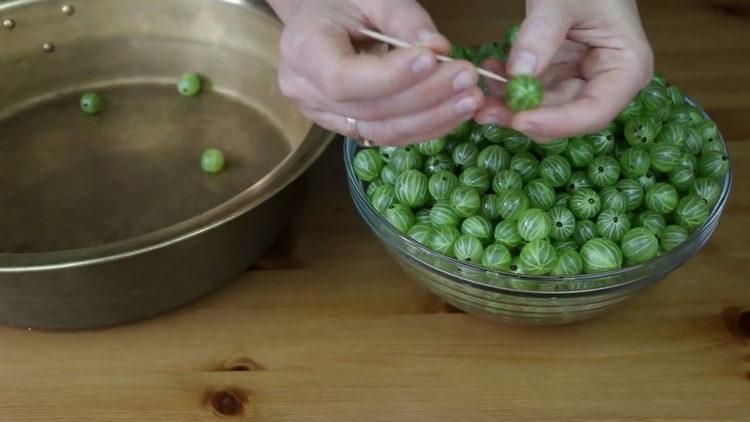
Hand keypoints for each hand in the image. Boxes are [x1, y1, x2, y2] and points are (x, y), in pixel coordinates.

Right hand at [268, 0, 483, 145]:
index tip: (432, 59)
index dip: (389, 77)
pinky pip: (386, 136)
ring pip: (381, 130)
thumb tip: (441, 51)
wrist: (319, 19)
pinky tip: (454, 113)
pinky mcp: (345, 128)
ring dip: (432, 118)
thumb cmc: (344, 1)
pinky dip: (424, 128)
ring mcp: (323, 115)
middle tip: (467, 78)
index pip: (342, 79)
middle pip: (368, 109)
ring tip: (470, 99)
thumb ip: (405, 20)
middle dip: (424, 97)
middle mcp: (305, 91)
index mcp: (303, 49)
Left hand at [475, 0, 653, 141]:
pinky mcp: (559, 74)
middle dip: (524, 116)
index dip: (557, 123)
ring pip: (543, 109)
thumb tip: (520, 73)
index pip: (595, 112)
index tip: (519, 120)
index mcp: (626, 68)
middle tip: (485, 112)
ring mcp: (580, 79)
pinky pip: (531, 91)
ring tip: (480, 93)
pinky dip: (508, 86)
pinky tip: (489, 71)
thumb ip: (542, 33)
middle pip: (565, 116)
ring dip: (509, 105)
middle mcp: (606, 83)